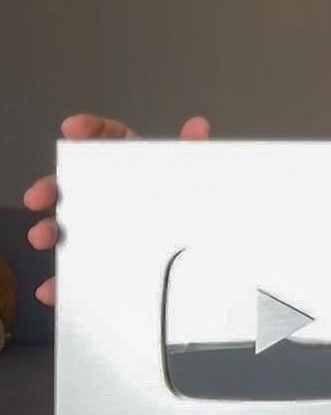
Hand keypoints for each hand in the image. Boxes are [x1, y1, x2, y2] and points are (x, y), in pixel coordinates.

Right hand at [21, 111, 211, 307]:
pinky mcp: (99, 264)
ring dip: (49, 231)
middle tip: (39, 196)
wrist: (206, 258)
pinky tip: (52, 290)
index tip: (72, 128)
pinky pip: (76, 274)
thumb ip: (196, 154)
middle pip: (74, 184)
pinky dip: (61, 283)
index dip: (90, 130)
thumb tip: (199, 124)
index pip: (109, 139)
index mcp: (134, 166)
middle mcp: (109, 195)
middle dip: (51, 187)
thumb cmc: (194, 206)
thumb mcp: (198, 180)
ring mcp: (100, 230)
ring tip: (42, 237)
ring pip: (66, 228)